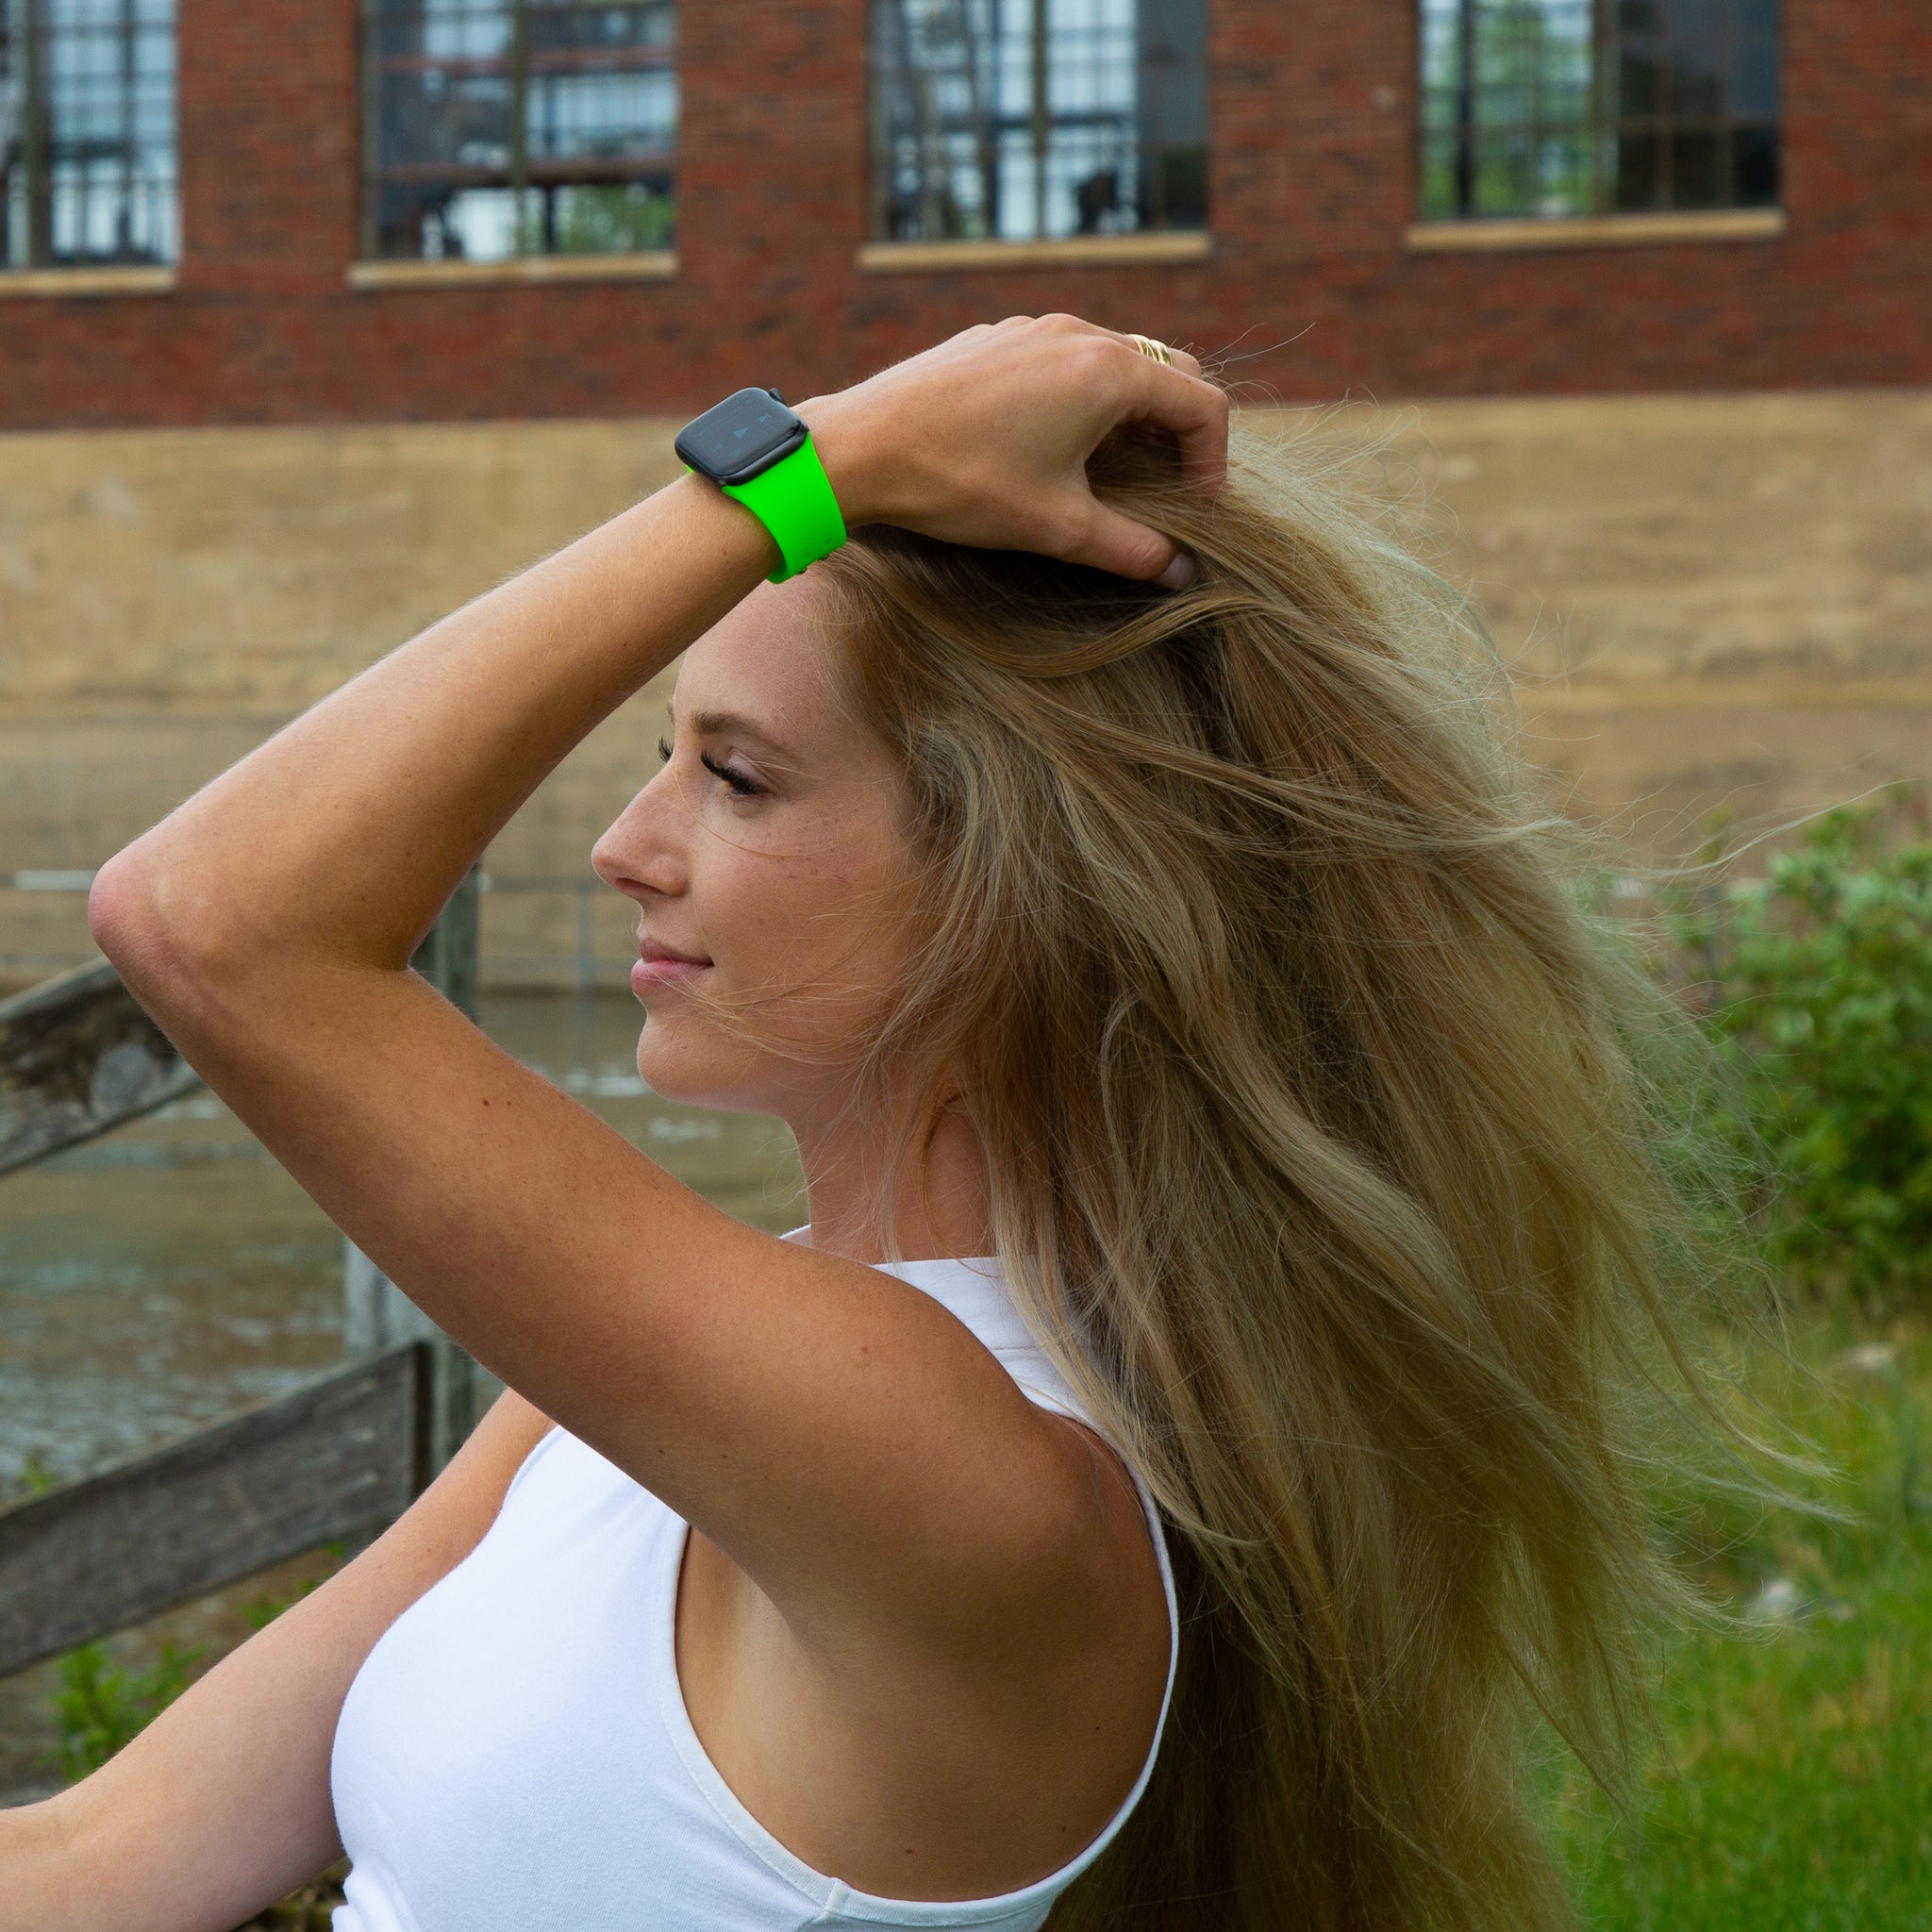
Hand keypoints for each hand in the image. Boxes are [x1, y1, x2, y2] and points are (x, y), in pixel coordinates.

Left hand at [799, 315, 1227, 585]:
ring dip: (1131, 413)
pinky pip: (1062, 357)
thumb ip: (1132, 549)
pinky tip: (1053, 445)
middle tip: (1167, 489)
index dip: (1213, 464)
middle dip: (1178, 431)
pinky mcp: (993, 339)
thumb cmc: (961, 485)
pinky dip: (1082, 397)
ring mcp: (1031, 329)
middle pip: (1166, 371)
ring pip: (1113, 359)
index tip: (1197, 512)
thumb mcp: (1059, 528)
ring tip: (1115, 471)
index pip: (1201, 405)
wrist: (860, 448)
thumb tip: (1181, 572)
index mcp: (1108, 371)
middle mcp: (1077, 333)